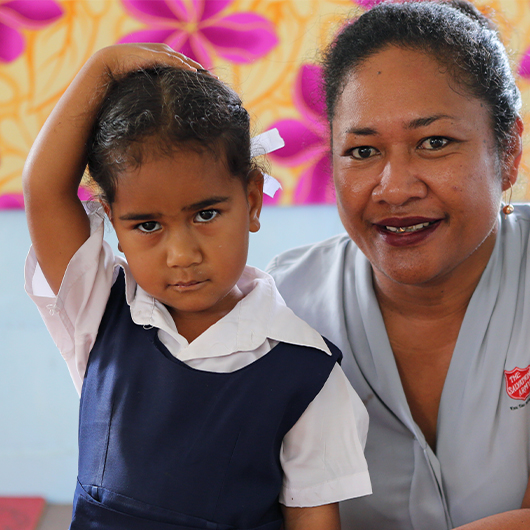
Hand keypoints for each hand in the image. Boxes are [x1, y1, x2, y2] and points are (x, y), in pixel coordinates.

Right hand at [90, 43, 208, 79]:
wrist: (108, 64)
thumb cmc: (124, 75)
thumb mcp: (145, 81)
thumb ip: (156, 86)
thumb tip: (162, 103)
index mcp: (162, 57)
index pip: (183, 65)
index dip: (197, 73)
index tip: (209, 82)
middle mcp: (163, 52)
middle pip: (187, 62)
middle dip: (202, 71)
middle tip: (217, 80)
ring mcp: (159, 52)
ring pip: (183, 61)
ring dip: (197, 69)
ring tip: (209, 78)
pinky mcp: (154, 55)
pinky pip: (173, 62)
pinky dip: (184, 67)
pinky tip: (194, 73)